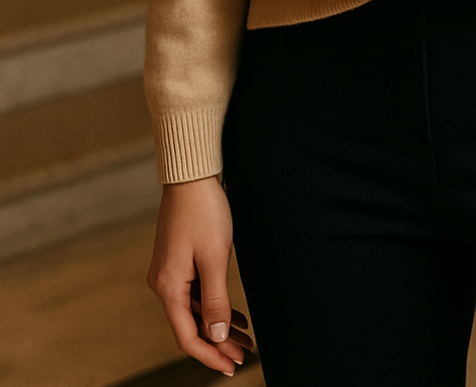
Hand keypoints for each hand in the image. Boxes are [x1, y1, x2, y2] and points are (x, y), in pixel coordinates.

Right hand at [147, 174, 254, 376]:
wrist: (191, 175)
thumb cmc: (203, 212)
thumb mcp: (214, 258)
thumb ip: (215, 300)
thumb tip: (215, 337)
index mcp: (168, 287)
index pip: (187, 337)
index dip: (210, 355)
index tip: (232, 367)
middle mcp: (163, 284)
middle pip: (191, 326)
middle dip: (218, 343)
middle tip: (244, 355)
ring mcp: (169, 273)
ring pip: (195, 311)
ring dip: (219, 325)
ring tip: (246, 337)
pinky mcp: (178, 262)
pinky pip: (195, 293)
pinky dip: (214, 306)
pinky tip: (235, 314)